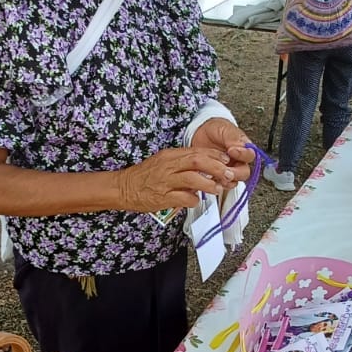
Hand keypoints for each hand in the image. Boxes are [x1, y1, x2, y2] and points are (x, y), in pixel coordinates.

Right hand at [117, 147, 238, 213]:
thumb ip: (184, 163)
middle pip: (197, 161)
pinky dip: (194, 200)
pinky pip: (184, 198)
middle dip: (216, 167)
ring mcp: (165, 181)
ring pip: (192, 178)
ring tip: (217, 189)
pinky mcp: (163, 197)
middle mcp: (169, 165)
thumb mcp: (164, 162)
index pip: (197, 151)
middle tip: (228, 174)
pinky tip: (196, 201)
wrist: (124, 187)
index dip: (215, 155)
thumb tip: (207, 166)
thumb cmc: (146, 176)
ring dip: (208, 184)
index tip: (227, 161)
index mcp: (171, 155)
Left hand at [191, 118, 254, 181]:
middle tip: (225, 168)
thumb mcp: (225, 128)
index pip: (250, 156)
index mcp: (244, 149)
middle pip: (244, 173)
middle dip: (235, 173)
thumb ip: (233, 137)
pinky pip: (221, 185)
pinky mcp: (219, 177)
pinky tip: (209, 177)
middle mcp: (239, 162)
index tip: (232, 151)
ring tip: (215, 173)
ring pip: (234, 181)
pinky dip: (216, 183)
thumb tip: (240, 147)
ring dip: (225, 179)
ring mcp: (229, 170)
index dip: (242, 155)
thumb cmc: (216, 130)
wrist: (200, 134)